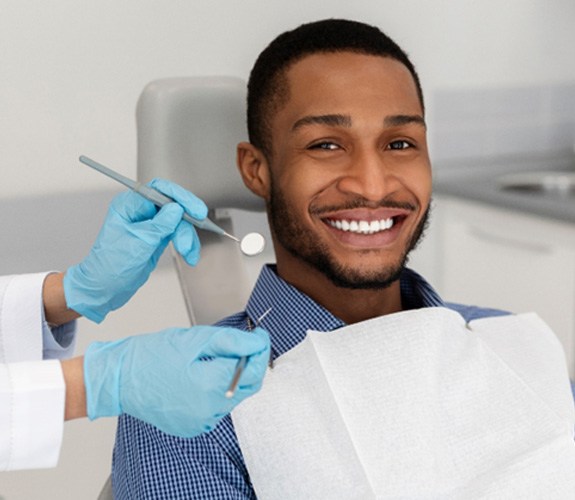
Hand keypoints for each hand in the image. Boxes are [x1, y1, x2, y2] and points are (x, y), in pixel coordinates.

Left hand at [63, 179, 206, 322]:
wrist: (104, 289)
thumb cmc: (110, 266)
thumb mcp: (138, 244)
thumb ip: (159, 225)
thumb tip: (177, 209)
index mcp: (129, 205)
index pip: (159, 190)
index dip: (180, 198)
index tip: (195, 210)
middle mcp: (140, 211)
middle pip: (173, 206)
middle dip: (186, 223)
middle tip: (194, 235)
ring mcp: (150, 224)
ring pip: (179, 222)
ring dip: (187, 237)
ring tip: (188, 254)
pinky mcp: (158, 237)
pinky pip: (178, 234)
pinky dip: (187, 244)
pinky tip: (190, 256)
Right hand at [83, 326, 270, 437]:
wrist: (117, 380)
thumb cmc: (150, 355)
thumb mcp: (194, 339)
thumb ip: (232, 342)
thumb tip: (258, 342)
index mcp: (210, 386)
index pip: (253, 368)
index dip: (261, 349)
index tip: (260, 336)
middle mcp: (209, 410)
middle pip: (249, 386)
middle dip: (251, 364)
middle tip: (244, 344)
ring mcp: (200, 423)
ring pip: (234, 397)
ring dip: (234, 378)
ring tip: (215, 359)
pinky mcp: (192, 428)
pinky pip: (217, 409)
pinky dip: (218, 392)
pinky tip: (202, 377)